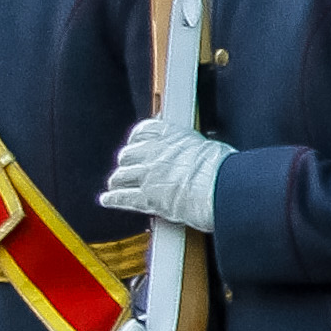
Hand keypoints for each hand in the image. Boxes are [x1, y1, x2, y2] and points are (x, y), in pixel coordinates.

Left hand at [100, 118, 233, 231]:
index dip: (136, 138)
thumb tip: (205, 156)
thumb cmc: (222, 170)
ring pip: (121, 175)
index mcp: (172, 136)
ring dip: (117, 181)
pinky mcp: (146, 198)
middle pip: (128, 154)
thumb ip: (197, 151)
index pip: (145, 131)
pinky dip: (113, 199)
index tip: (135, 142)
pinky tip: (108, 199)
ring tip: (116, 184)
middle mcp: (155, 153)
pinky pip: (123, 198)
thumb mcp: (210, 149)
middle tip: (127, 168)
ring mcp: (148, 176)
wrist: (218, 187)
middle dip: (126, 162)